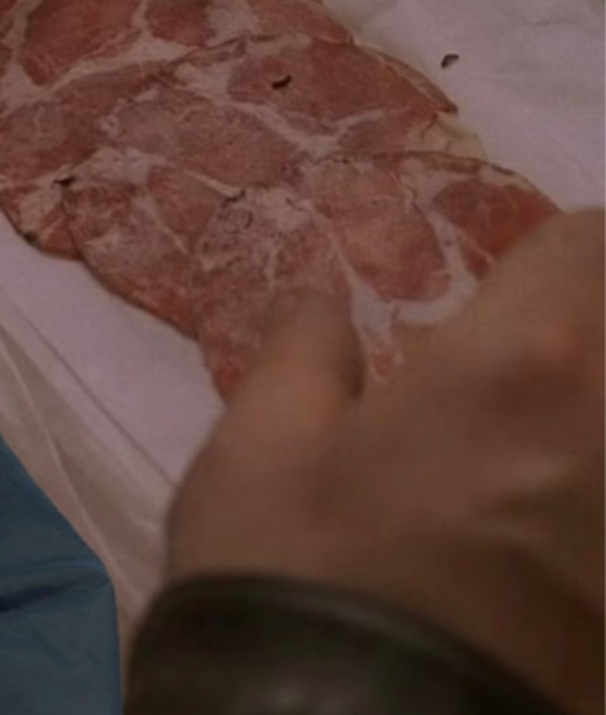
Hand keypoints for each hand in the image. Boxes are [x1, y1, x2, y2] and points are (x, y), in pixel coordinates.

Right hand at [166, 210, 602, 714]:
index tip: (509, 288)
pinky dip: (590, 503)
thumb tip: (322, 301)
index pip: (591, 243)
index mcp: (519, 368)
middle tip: (523, 376)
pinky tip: (547, 531)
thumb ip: (305, 358)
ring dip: (586, 423)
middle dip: (584, 334)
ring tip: (530, 457)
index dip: (551, 254)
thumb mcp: (255, 456)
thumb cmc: (291, 584)